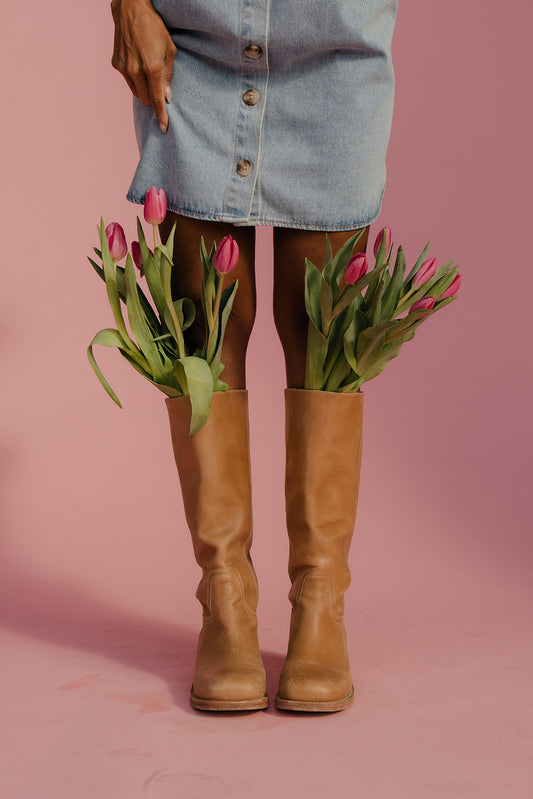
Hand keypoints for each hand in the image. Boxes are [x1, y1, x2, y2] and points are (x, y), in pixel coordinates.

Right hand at [111, 0, 176, 132]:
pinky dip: (135, 79)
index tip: (163, 128)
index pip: (158, 99)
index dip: (161, 115)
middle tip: (158, 87)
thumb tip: (166, 97)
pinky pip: (128, 81)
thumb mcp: (169, 49)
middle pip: (146, 100)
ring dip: (144, 89)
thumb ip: (168, 75)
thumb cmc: (154, 27)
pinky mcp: (116, 64)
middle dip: (153, 99)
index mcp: (152, 67)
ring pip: (136, 92)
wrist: (130, 9)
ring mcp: (124, 68)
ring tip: (148, 71)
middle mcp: (136, 70)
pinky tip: (138, 63)